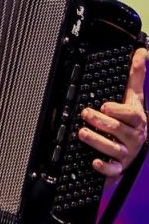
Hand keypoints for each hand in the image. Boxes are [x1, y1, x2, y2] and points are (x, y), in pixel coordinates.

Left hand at [78, 47, 147, 178]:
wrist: (131, 150)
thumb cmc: (129, 121)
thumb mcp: (133, 97)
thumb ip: (135, 76)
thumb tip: (142, 52)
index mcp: (136, 119)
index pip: (131, 115)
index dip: (117, 110)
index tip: (103, 106)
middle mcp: (134, 137)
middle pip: (118, 130)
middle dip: (101, 123)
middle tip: (85, 115)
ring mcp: (127, 153)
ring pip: (113, 149)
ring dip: (97, 142)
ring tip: (82, 133)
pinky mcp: (119, 168)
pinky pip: (113, 170)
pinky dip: (104, 167)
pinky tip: (94, 162)